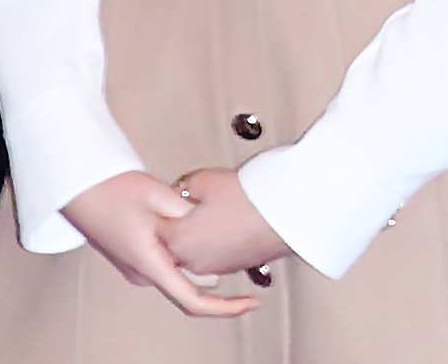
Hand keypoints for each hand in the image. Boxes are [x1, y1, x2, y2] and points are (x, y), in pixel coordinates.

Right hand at [61, 171, 257, 317]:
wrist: (78, 185)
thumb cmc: (109, 189)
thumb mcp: (160, 195)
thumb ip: (189, 214)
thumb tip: (210, 225)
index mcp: (149, 264)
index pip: (192, 300)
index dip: (226, 307)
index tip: (249, 304)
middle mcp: (142, 272)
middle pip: (190, 286)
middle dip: (220, 276)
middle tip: (245, 259)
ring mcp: (137, 266)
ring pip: (180, 271)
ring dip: (203, 261)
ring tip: (226, 239)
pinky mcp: (136, 255)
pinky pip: (169, 261)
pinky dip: (189, 253)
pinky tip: (199, 231)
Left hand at [156, 167, 292, 277]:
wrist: (289, 213)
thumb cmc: (249, 197)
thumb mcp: (206, 180)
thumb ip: (184, 187)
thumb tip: (182, 191)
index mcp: (178, 241)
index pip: (158, 224)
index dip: (164, 206)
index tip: (173, 195)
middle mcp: (192, 261)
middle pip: (175, 241)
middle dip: (180, 223)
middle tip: (194, 200)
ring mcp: (216, 267)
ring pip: (196, 250)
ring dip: (200, 233)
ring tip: (218, 208)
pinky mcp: (236, 267)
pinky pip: (216, 254)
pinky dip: (218, 240)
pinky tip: (232, 220)